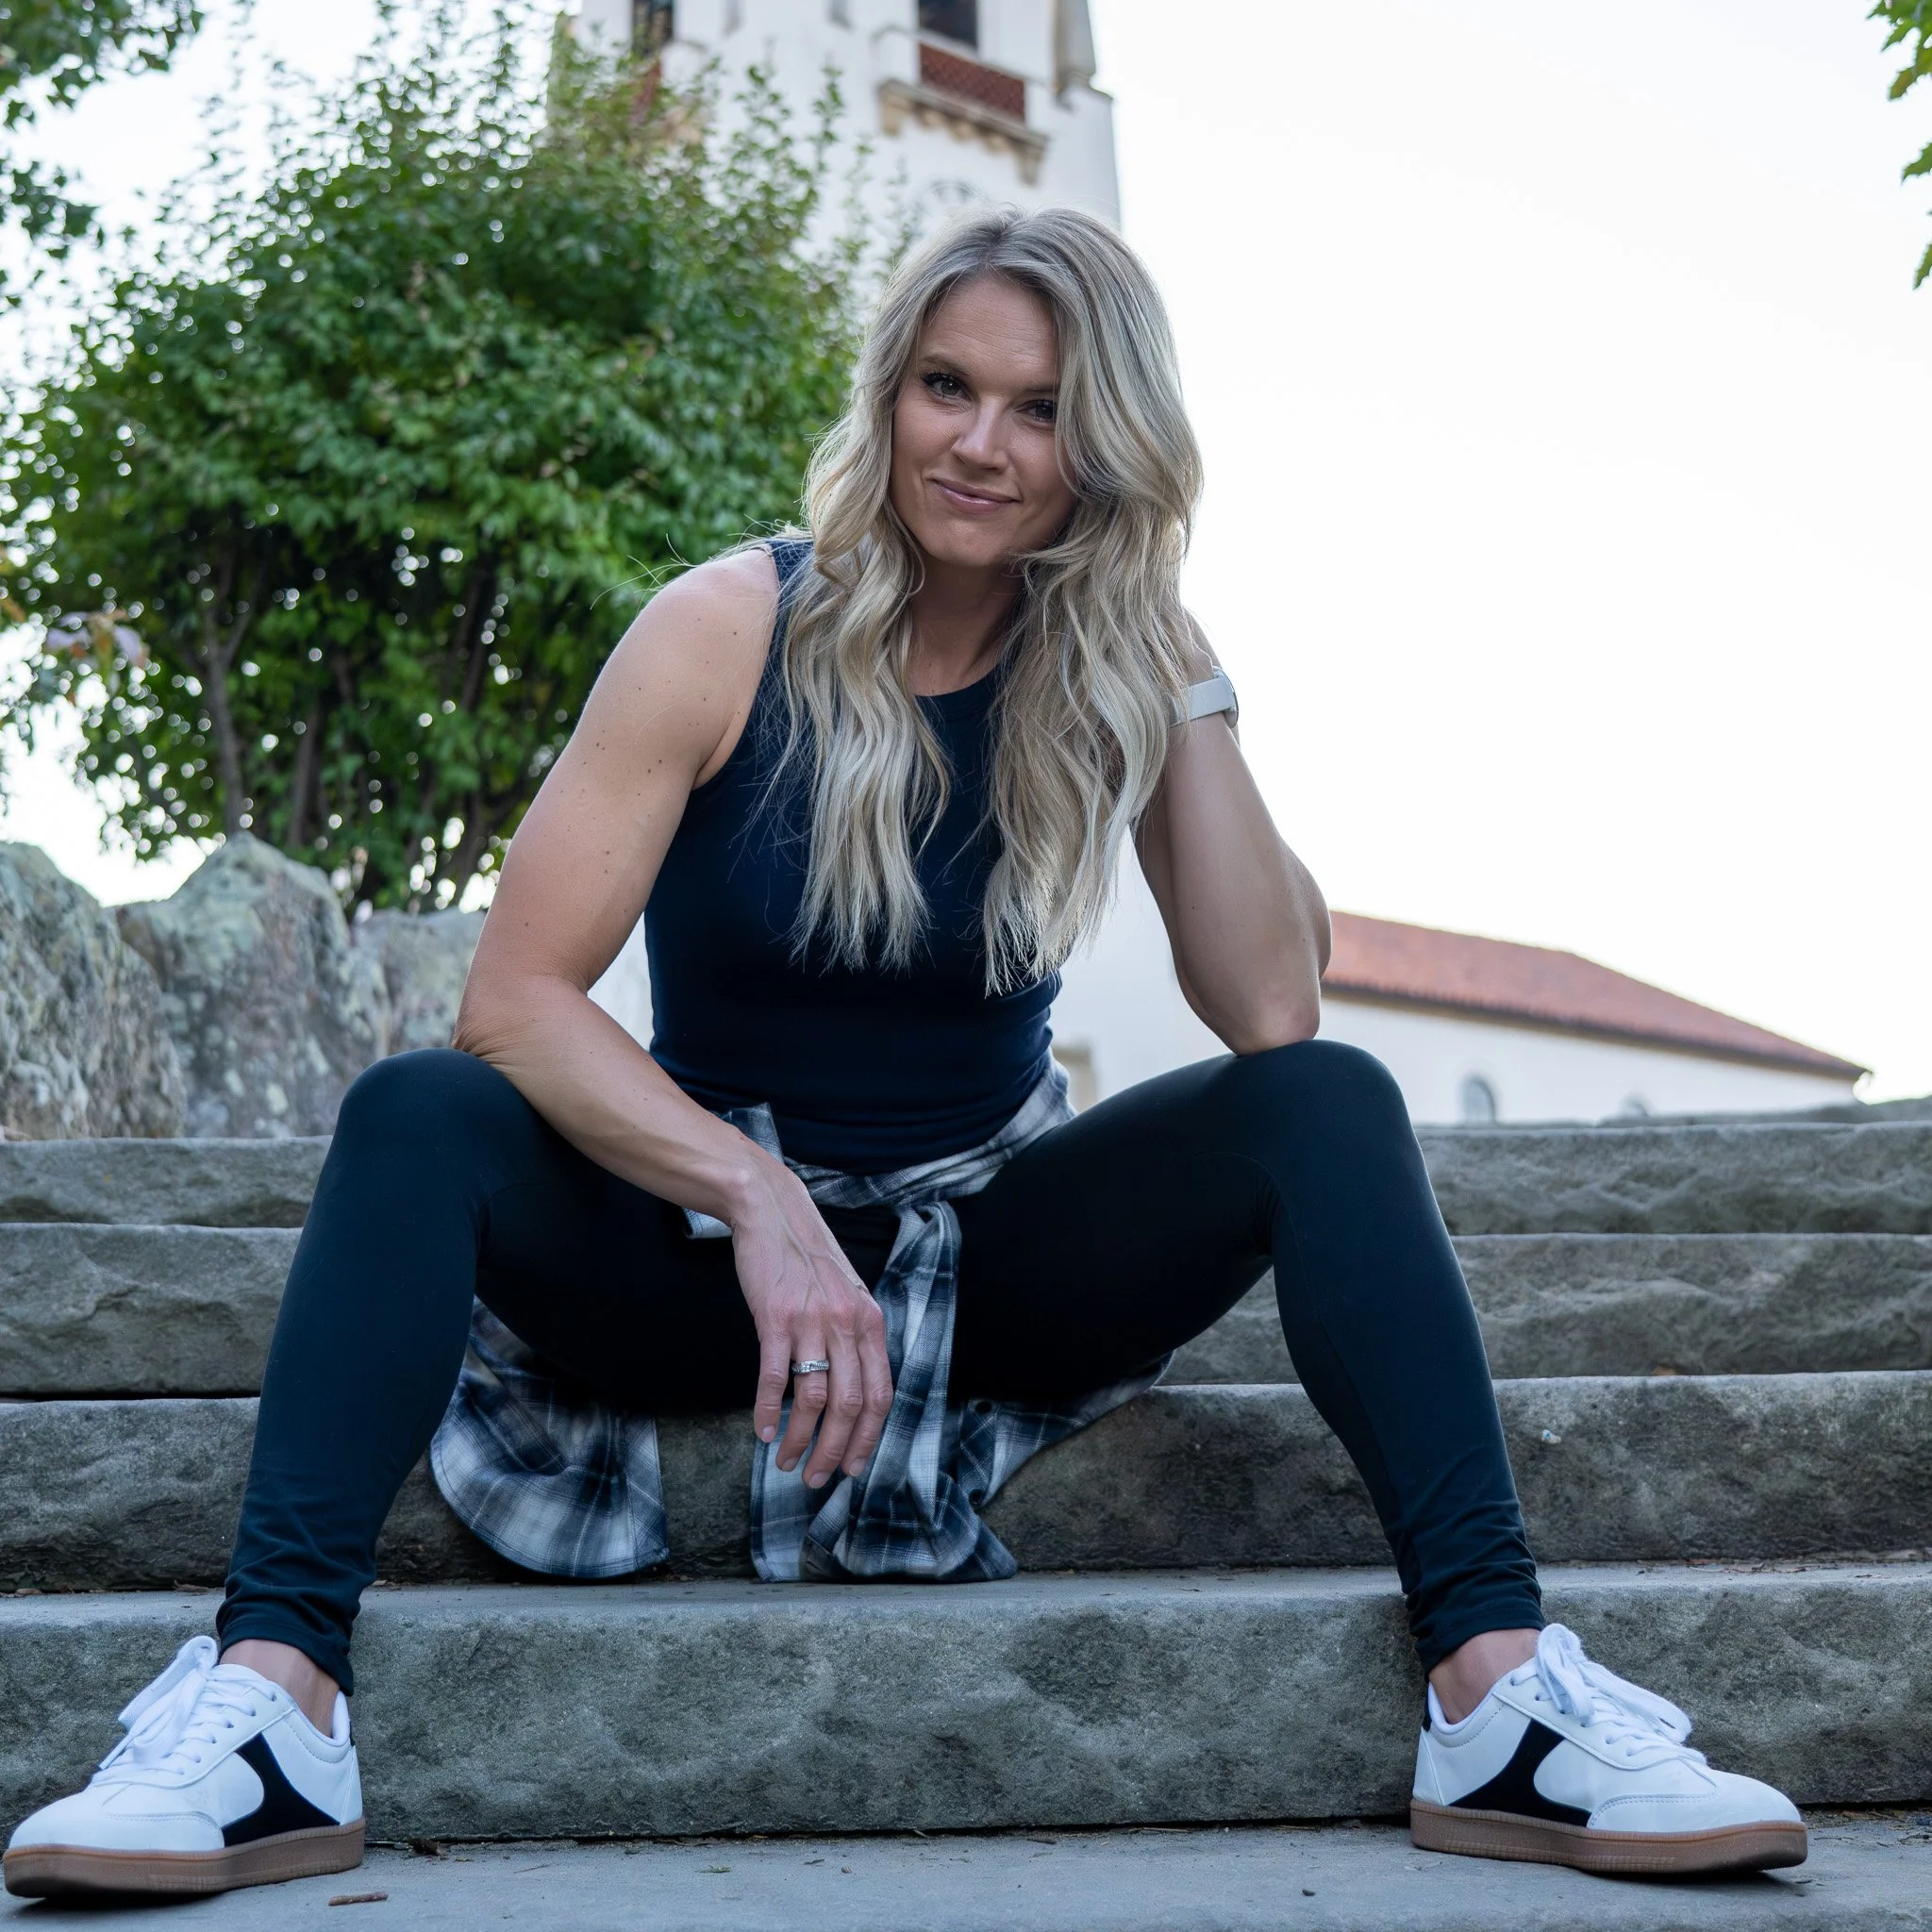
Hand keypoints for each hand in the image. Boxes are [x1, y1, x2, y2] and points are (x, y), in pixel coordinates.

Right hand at [728, 1157, 893, 1488]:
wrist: (772, 1212)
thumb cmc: (808, 1258)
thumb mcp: (846, 1295)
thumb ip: (854, 1337)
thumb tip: (854, 1391)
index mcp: (870, 1322)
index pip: (880, 1395)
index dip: (868, 1438)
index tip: (853, 1467)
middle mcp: (847, 1324)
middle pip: (849, 1406)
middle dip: (834, 1452)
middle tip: (815, 1478)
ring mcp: (811, 1321)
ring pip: (813, 1399)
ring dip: (801, 1440)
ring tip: (785, 1462)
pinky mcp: (775, 1317)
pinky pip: (773, 1377)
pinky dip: (768, 1411)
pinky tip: (762, 1431)